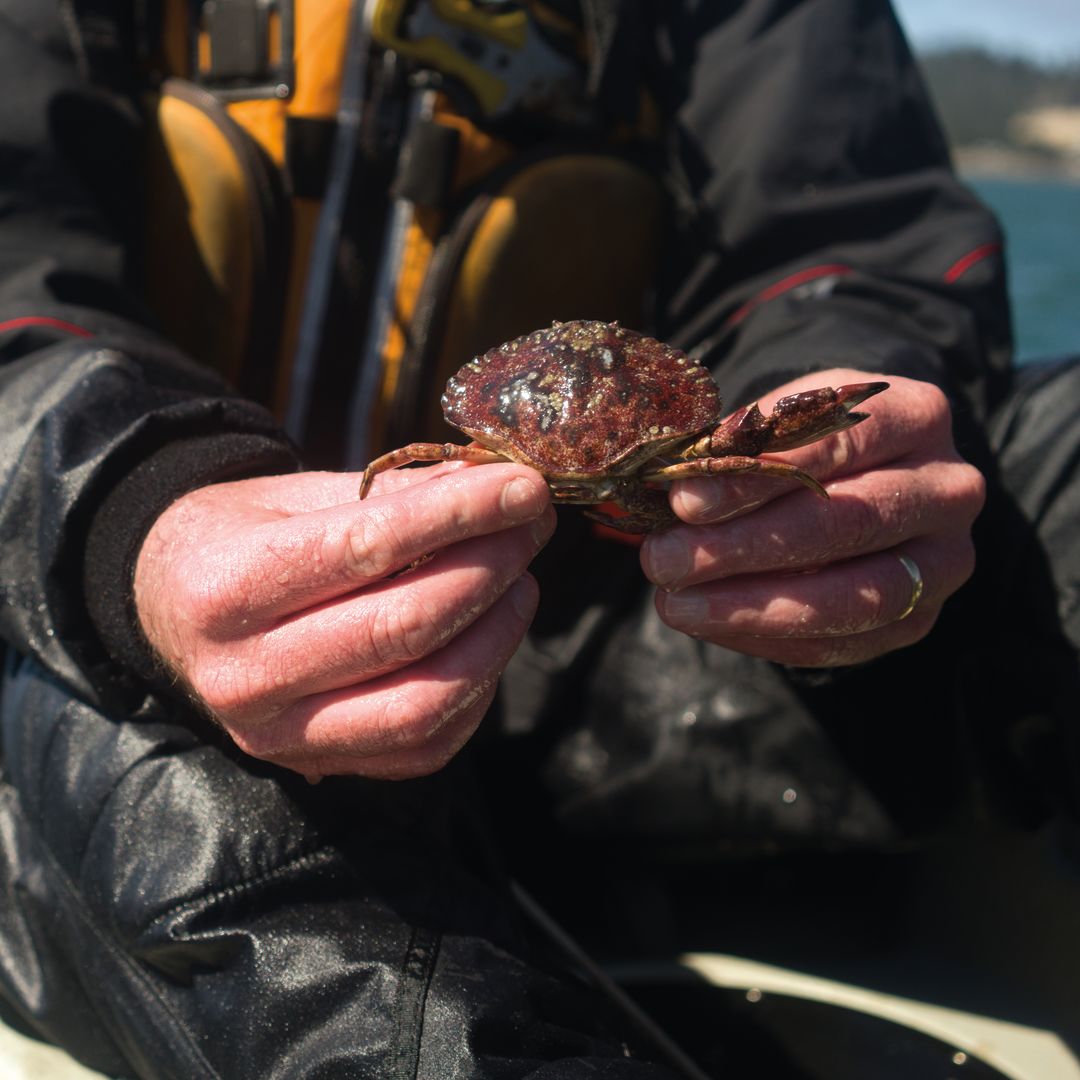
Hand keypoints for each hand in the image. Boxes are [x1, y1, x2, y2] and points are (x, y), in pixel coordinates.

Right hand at [134, 462, 553, 778]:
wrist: (172, 609)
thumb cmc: (243, 537)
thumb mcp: (298, 494)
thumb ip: (392, 495)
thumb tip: (496, 488)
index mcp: (226, 587)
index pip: (366, 548)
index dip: (460, 514)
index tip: (524, 486)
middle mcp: (245, 675)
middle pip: (403, 629)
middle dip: (490, 568)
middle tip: (532, 524)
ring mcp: (281, 735)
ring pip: (424, 702)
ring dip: (496, 636)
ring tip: (521, 579)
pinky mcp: (320, 765)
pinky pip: (424, 744)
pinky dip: (477, 688)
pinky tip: (491, 635)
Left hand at [640, 370, 984, 665]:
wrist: (861, 478)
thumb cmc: (804, 442)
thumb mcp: (776, 421)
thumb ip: (737, 449)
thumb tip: (677, 496)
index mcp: (916, 415)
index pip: (837, 444)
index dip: (754, 476)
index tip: (682, 500)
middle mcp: (947, 488)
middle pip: (848, 522)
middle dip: (745, 547)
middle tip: (665, 560)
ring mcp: (941, 561)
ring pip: (854, 596)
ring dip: (753, 605)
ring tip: (677, 604)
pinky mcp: (918, 618)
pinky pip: (843, 642)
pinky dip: (767, 637)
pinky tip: (709, 623)